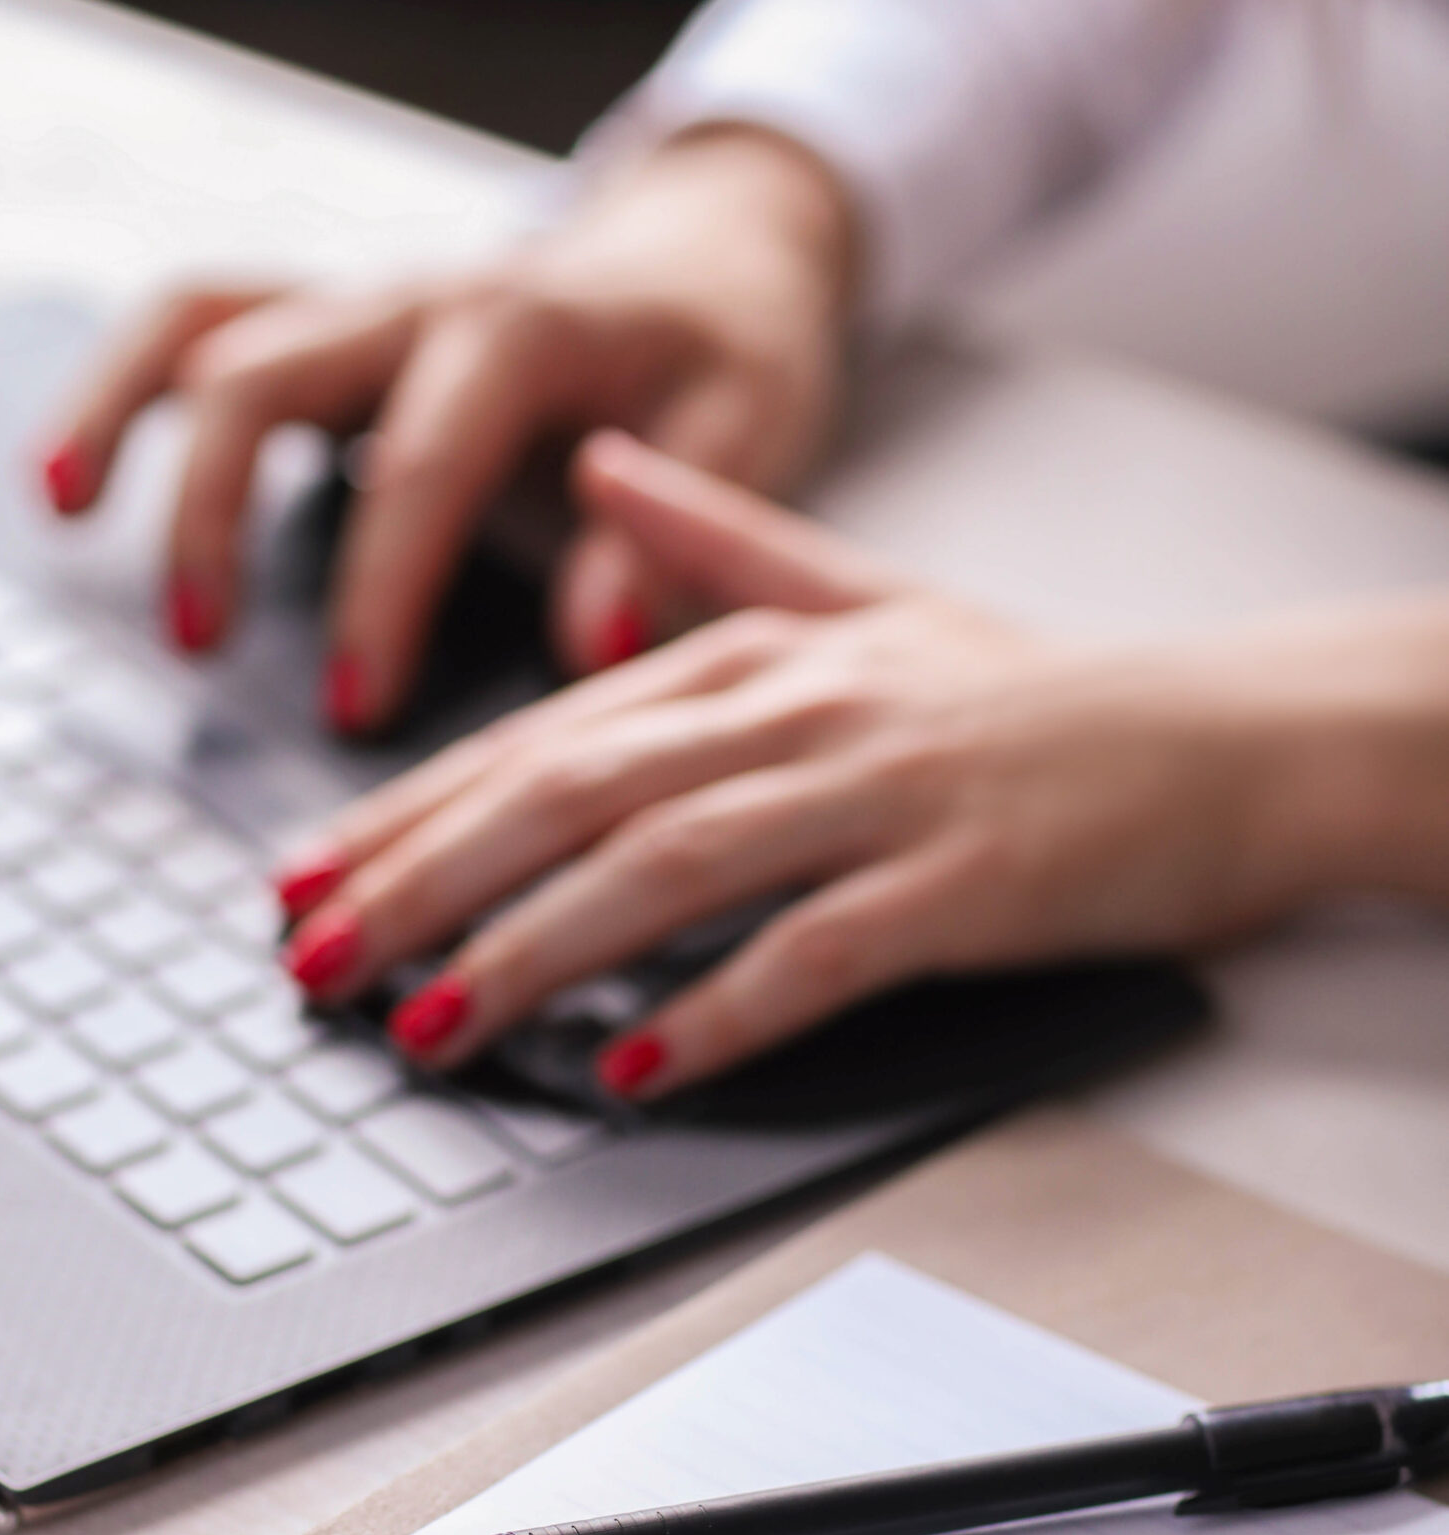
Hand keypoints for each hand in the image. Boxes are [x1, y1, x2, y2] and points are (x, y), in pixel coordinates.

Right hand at [35, 126, 855, 728]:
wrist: (720, 250)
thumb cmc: (730, 352)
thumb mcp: (745, 433)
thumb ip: (667, 541)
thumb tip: (592, 656)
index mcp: (521, 330)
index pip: (419, 467)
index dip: (381, 597)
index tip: (355, 716)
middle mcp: (418, 298)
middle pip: (261, 369)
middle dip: (212, 509)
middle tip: (197, 645)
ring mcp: (362, 300)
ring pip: (198, 318)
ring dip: (117, 410)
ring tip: (56, 513)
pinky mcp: (333, 320)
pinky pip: (201, 326)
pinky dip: (127, 388)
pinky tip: (76, 477)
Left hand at [273, 431, 1409, 1096]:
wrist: (1228, 739)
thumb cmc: (1038, 696)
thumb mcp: (871, 598)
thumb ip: (727, 543)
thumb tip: (611, 466)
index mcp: (756, 655)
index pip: (544, 737)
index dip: (411, 812)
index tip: (305, 880)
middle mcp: (800, 711)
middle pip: (573, 794)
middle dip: (424, 880)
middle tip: (314, 961)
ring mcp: (881, 794)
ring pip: (668, 864)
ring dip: (533, 949)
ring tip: (427, 1026)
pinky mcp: (960, 884)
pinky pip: (816, 950)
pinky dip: (717, 1008)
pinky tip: (631, 1068)